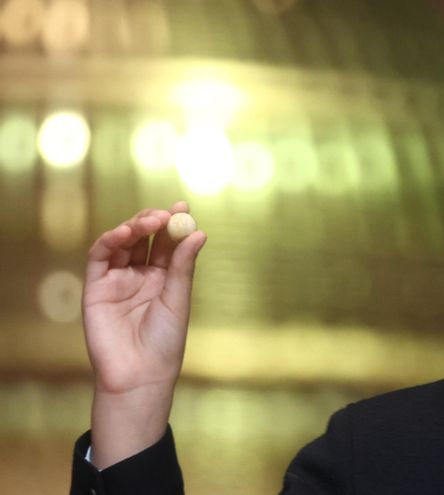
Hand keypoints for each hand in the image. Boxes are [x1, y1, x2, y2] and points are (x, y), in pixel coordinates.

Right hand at [83, 201, 206, 468]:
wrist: (139, 374)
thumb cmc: (165, 341)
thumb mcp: (178, 299)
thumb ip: (183, 266)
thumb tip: (199, 233)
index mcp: (163, 277)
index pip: (167, 243)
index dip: (173, 223)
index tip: (183, 206)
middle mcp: (139, 275)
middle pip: (144, 238)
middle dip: (154, 220)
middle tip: (167, 213)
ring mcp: (117, 279)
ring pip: (122, 243)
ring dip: (134, 226)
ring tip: (151, 221)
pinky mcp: (96, 287)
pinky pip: (101, 257)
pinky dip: (111, 240)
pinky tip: (126, 233)